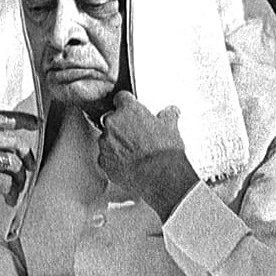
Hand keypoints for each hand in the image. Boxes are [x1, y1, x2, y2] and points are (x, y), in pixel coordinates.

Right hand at [0, 111, 37, 224]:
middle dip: (27, 156)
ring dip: (20, 180)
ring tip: (14, 191)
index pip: (1, 117)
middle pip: (14, 141)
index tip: (36, 123)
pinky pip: (6, 183)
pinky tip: (7, 199)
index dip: (23, 120)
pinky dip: (11, 193)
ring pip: (14, 164)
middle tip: (29, 168)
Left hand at [96, 92, 198, 219]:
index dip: (127, 104)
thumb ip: (168, 116)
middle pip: (112, 120)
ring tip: (134, 154)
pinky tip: (129, 165)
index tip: (132, 111)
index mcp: (129, 110)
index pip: (121, 98)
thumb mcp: (171, 128)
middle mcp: (112, 123)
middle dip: (121, 126)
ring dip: (116, 144)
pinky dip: (114, 160)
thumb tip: (171, 112)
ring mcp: (105, 143)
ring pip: (107, 139)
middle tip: (136, 136)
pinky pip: (106, 158)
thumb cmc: (164, 151)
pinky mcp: (103, 161)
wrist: (159, 176)